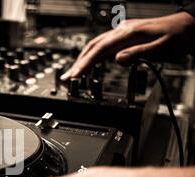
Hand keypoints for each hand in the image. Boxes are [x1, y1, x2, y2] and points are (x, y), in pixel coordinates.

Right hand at [61, 12, 194, 80]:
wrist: (188, 26)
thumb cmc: (177, 37)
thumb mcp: (161, 48)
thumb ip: (138, 54)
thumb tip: (117, 60)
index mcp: (128, 34)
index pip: (99, 50)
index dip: (85, 64)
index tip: (74, 76)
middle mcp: (122, 32)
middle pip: (92, 47)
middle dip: (78, 64)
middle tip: (66, 78)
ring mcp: (122, 33)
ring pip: (96, 46)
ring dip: (83, 60)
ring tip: (73, 74)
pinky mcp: (124, 37)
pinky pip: (103, 46)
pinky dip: (93, 56)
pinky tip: (90, 64)